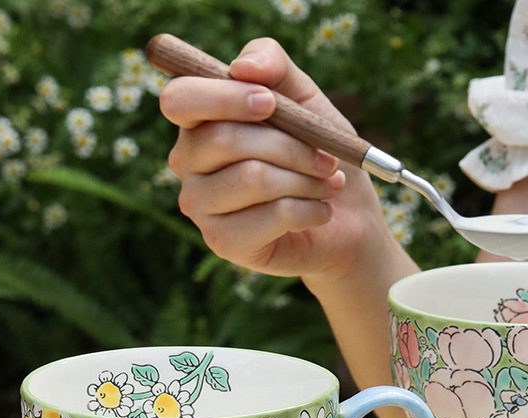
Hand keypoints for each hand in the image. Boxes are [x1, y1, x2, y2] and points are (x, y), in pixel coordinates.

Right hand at [158, 37, 392, 283]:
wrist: (348, 220)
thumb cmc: (320, 154)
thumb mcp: (304, 98)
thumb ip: (273, 65)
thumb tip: (242, 67)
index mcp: (196, 121)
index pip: (180, 99)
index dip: (224, 97)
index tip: (270, 102)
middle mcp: (187, 163)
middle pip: (224, 139)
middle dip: (290, 145)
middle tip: (327, 158)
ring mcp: (200, 206)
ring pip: (252, 178)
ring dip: (305, 180)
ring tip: (328, 185)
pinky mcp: (223, 242)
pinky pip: (272, 215)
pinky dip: (310, 210)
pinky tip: (321, 213)